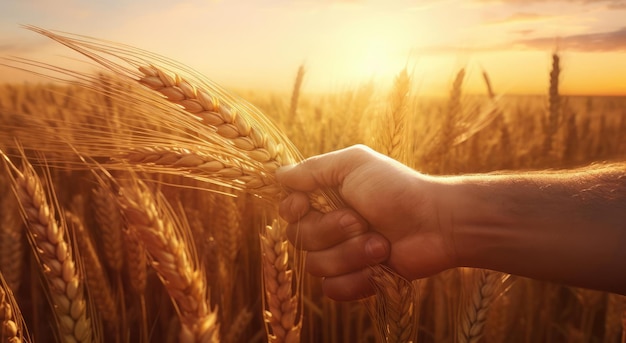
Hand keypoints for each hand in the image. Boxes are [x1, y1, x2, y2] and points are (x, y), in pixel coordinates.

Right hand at [276, 145, 456, 300]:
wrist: (436, 223)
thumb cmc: (396, 188)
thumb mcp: (353, 164)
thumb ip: (313, 169)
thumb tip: (279, 175)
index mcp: (326, 198)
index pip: (288, 211)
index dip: (293, 211)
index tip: (306, 204)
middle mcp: (330, 227)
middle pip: (298, 239)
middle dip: (330, 231)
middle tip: (360, 220)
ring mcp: (343, 255)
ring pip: (316, 266)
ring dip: (349, 254)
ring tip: (380, 243)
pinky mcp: (357, 280)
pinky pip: (333, 289)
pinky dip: (355, 279)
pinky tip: (378, 267)